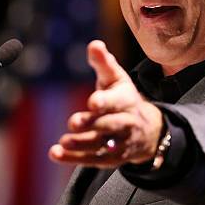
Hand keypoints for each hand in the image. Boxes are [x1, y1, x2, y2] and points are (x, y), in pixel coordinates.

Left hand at [48, 40, 162, 167]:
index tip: (92, 102)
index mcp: (126, 100)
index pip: (116, 101)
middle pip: (110, 125)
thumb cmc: (123, 98)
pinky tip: (56, 153)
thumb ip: (104, 63)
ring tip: (63, 141)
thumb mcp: (117, 79)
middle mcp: (125, 122)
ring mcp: (120, 142)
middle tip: (73, 122)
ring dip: (82, 144)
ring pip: (101, 145)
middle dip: (93, 124)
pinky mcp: (112, 158)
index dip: (105, 102)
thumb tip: (94, 44)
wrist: (149, 130)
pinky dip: (74, 159)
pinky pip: (93, 160)